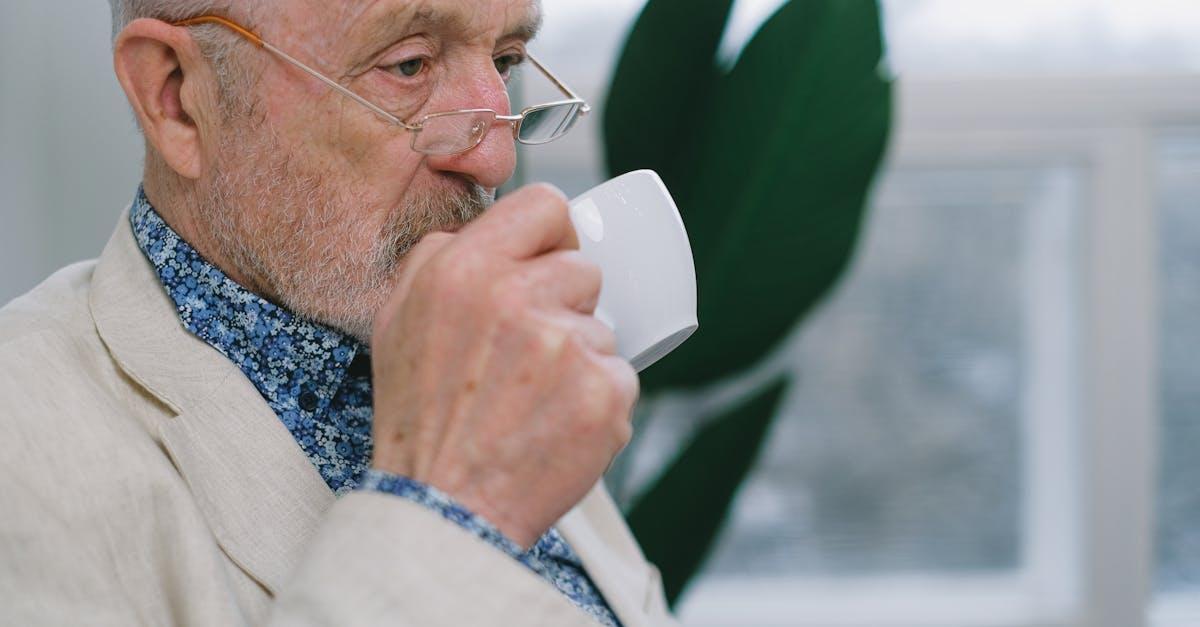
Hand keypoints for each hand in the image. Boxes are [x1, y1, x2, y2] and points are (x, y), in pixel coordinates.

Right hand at [370, 183, 638, 547]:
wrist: (444, 508)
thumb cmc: (421, 419)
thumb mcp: (398, 318)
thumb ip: (441, 257)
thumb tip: (496, 232)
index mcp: (465, 270)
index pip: (546, 205)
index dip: (552, 235)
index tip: (549, 261)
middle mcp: (518, 299)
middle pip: (584, 270)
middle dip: (563, 305)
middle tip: (527, 354)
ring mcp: (568, 347)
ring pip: (603, 329)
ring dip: (579, 359)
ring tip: (534, 400)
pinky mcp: (604, 394)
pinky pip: (621, 377)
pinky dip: (596, 402)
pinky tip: (555, 425)